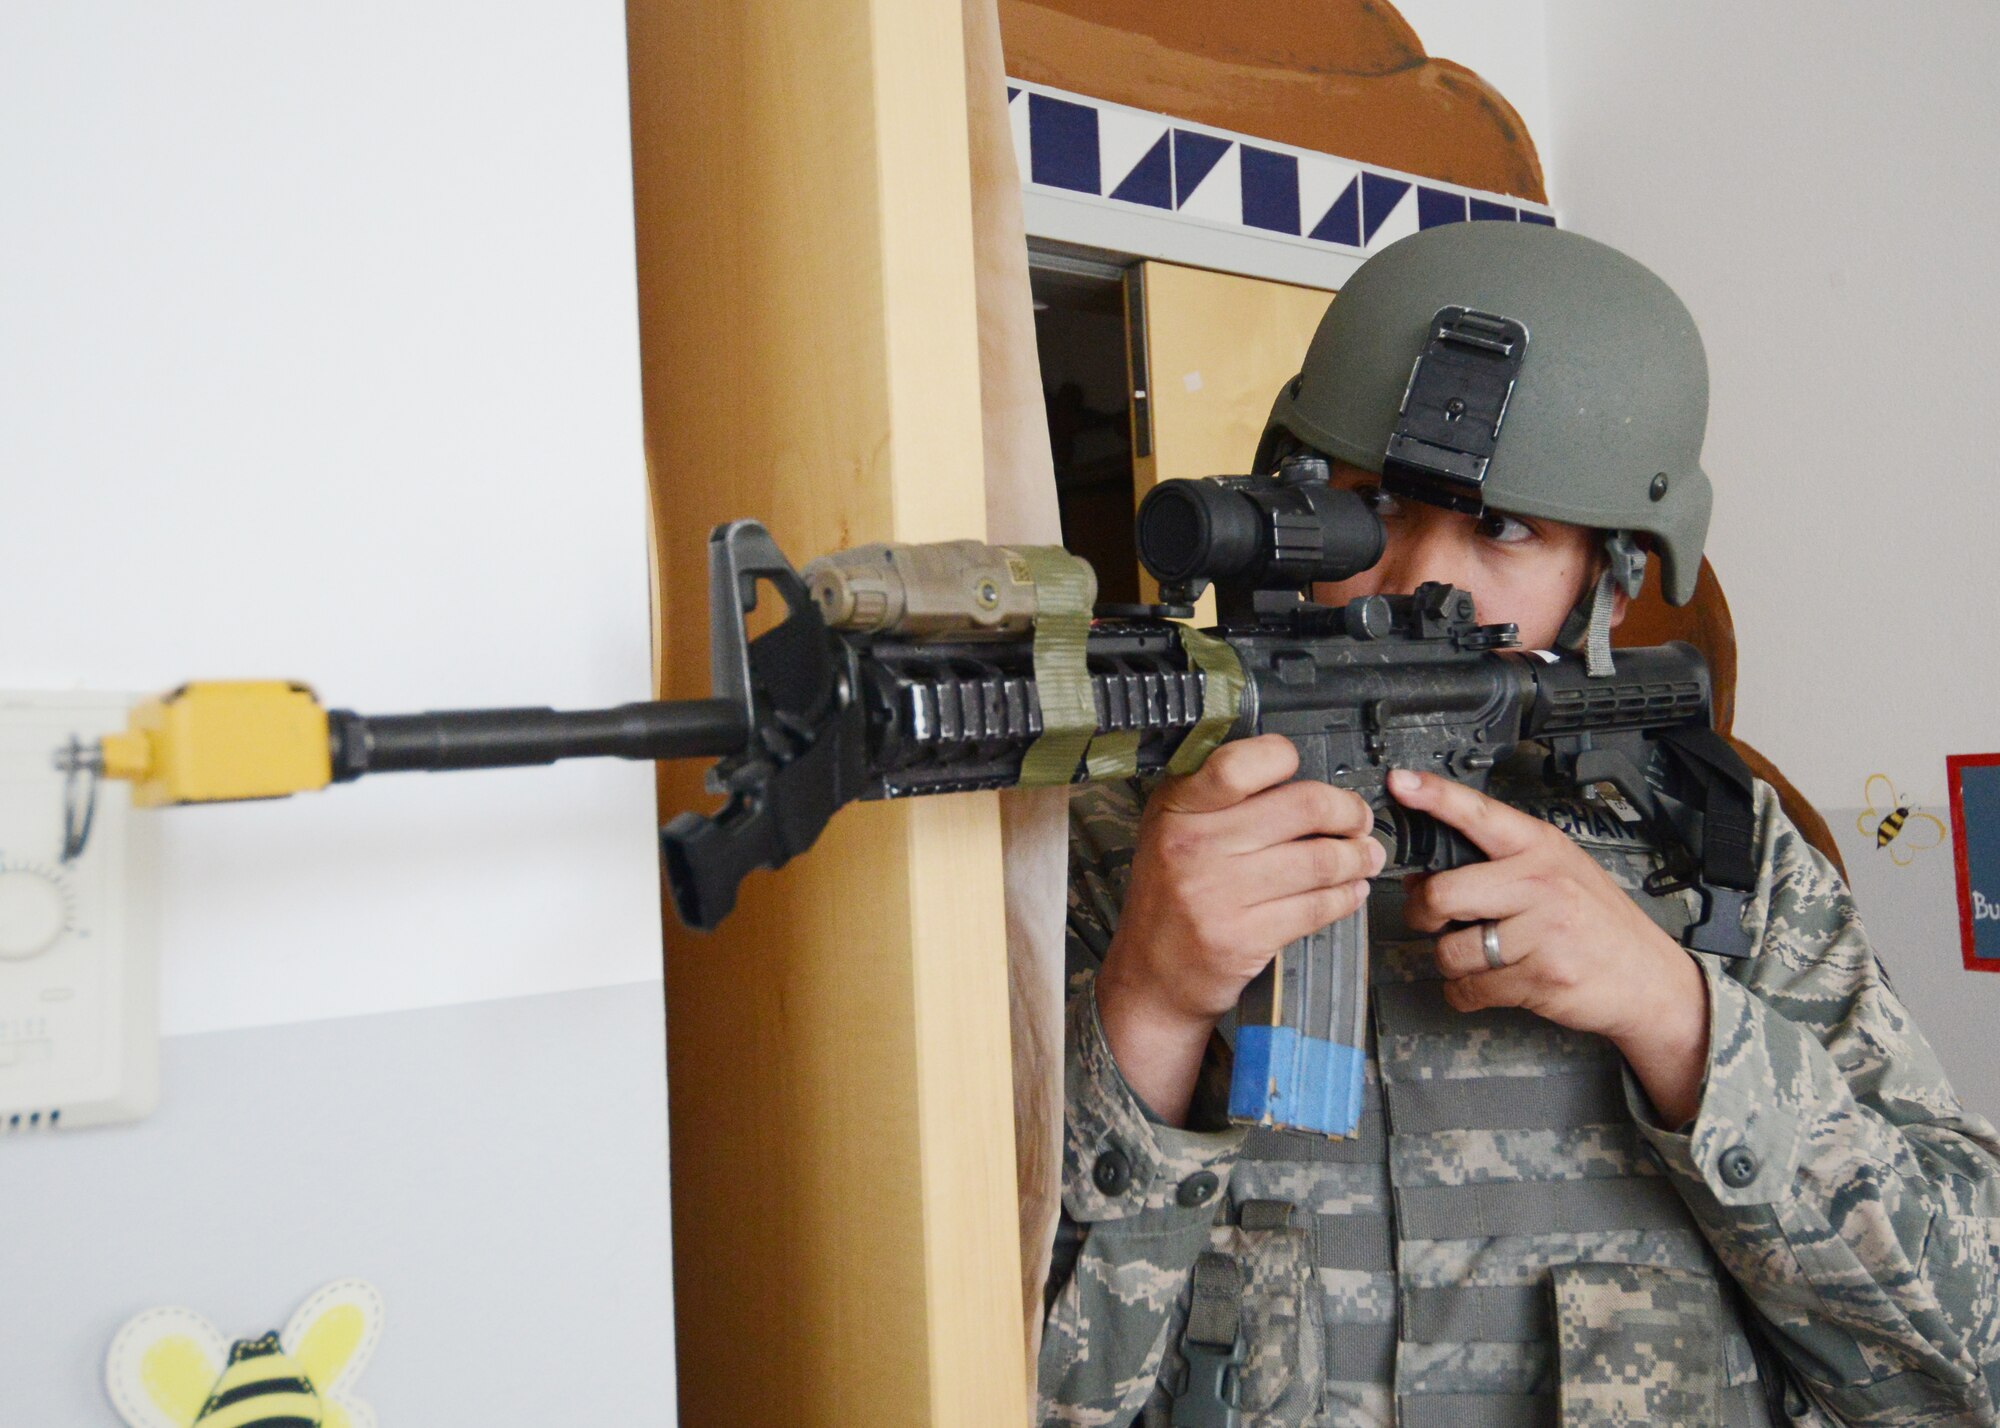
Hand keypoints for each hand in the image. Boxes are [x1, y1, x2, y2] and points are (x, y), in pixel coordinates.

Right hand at [1094, 735, 1382, 1124]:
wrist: (1150, 976)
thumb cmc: (1169, 898)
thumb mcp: (1170, 831)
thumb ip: (1216, 797)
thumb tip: (1292, 774)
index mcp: (1177, 807)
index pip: (1241, 763)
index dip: (1284, 757)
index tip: (1305, 770)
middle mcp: (1194, 844)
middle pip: (1303, 805)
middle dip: (1348, 811)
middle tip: (1358, 819)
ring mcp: (1219, 893)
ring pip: (1321, 859)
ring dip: (1358, 857)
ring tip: (1365, 857)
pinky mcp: (1245, 936)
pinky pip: (1318, 907)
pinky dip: (1346, 897)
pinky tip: (1350, 892)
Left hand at [1386, 767, 1709, 1123]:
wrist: (1650, 980)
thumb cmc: (1597, 923)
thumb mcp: (1558, 873)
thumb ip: (1496, 867)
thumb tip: (1423, 874)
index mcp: (1540, 848)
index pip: (1480, 813)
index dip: (1435, 796)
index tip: (1401, 783)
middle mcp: (1540, 883)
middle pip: (1443, 894)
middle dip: (1423, 914)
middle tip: (1433, 920)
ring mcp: (1542, 932)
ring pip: (1450, 951)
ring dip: (1450, 962)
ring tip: (1477, 955)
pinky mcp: (1540, 977)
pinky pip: (1470, 989)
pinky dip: (1466, 993)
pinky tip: (1487, 982)